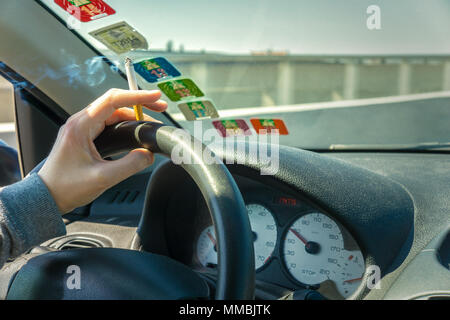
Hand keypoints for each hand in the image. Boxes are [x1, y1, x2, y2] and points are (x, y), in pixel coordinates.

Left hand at [38, 89, 166, 213]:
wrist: (46, 197)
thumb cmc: (65, 187)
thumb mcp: (102, 178)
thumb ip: (129, 166)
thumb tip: (148, 154)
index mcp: (81, 126)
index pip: (113, 100)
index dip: (137, 97)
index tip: (155, 97)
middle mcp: (80, 122)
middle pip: (115, 103)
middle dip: (139, 103)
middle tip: (159, 107)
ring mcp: (82, 128)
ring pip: (113, 113)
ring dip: (133, 114)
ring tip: (151, 122)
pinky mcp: (85, 136)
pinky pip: (109, 122)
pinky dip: (125, 123)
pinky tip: (136, 130)